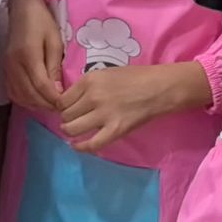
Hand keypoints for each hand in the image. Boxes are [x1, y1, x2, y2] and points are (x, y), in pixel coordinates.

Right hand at [4, 0, 64, 110]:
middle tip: (61, 108)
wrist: (22, 7)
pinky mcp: (5, 69)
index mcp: (28, 56)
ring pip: (20, 96)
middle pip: (30, 95)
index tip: (66, 105)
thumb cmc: (42, 21)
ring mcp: (7, 68)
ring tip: (50, 104)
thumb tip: (58, 91)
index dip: (54, 99)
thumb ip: (54, 66)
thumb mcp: (55, 41)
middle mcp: (14, 65)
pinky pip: (13, 92)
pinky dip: (24, 100)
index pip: (41, 86)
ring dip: (36, 104)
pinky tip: (36, 99)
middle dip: (46, 105)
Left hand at [58, 63, 208, 151]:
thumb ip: (88, 85)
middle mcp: (93, 96)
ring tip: (74, 131)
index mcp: (89, 80)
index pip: (62, 99)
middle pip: (65, 114)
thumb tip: (71, 100)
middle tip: (73, 119)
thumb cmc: (135, 77)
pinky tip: (77, 146)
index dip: (62, 106)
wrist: (160, 87)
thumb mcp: (106, 73)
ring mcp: (104, 114)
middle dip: (66, 118)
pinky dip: (81, 147)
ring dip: (70, 131)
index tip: (67, 109)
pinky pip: (91, 144)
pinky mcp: (115, 130)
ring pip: (72, 128)